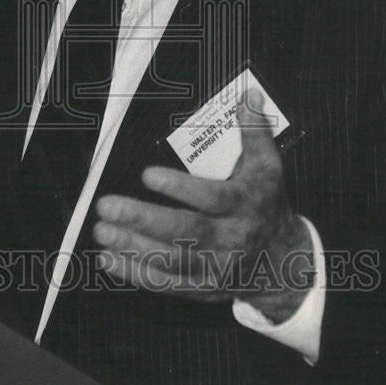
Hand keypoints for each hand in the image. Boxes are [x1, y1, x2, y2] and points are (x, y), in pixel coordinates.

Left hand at [94, 92, 314, 322]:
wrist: (283, 262)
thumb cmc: (266, 205)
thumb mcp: (268, 168)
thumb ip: (255, 132)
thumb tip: (248, 95)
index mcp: (244, 206)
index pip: (212, 199)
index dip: (180, 188)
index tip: (147, 175)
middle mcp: (230, 240)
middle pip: (185, 233)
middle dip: (143, 220)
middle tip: (107, 205)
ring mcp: (214, 268)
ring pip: (171, 261)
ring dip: (133, 246)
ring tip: (102, 229)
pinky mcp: (201, 289)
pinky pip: (166, 285)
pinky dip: (135, 273)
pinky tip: (108, 258)